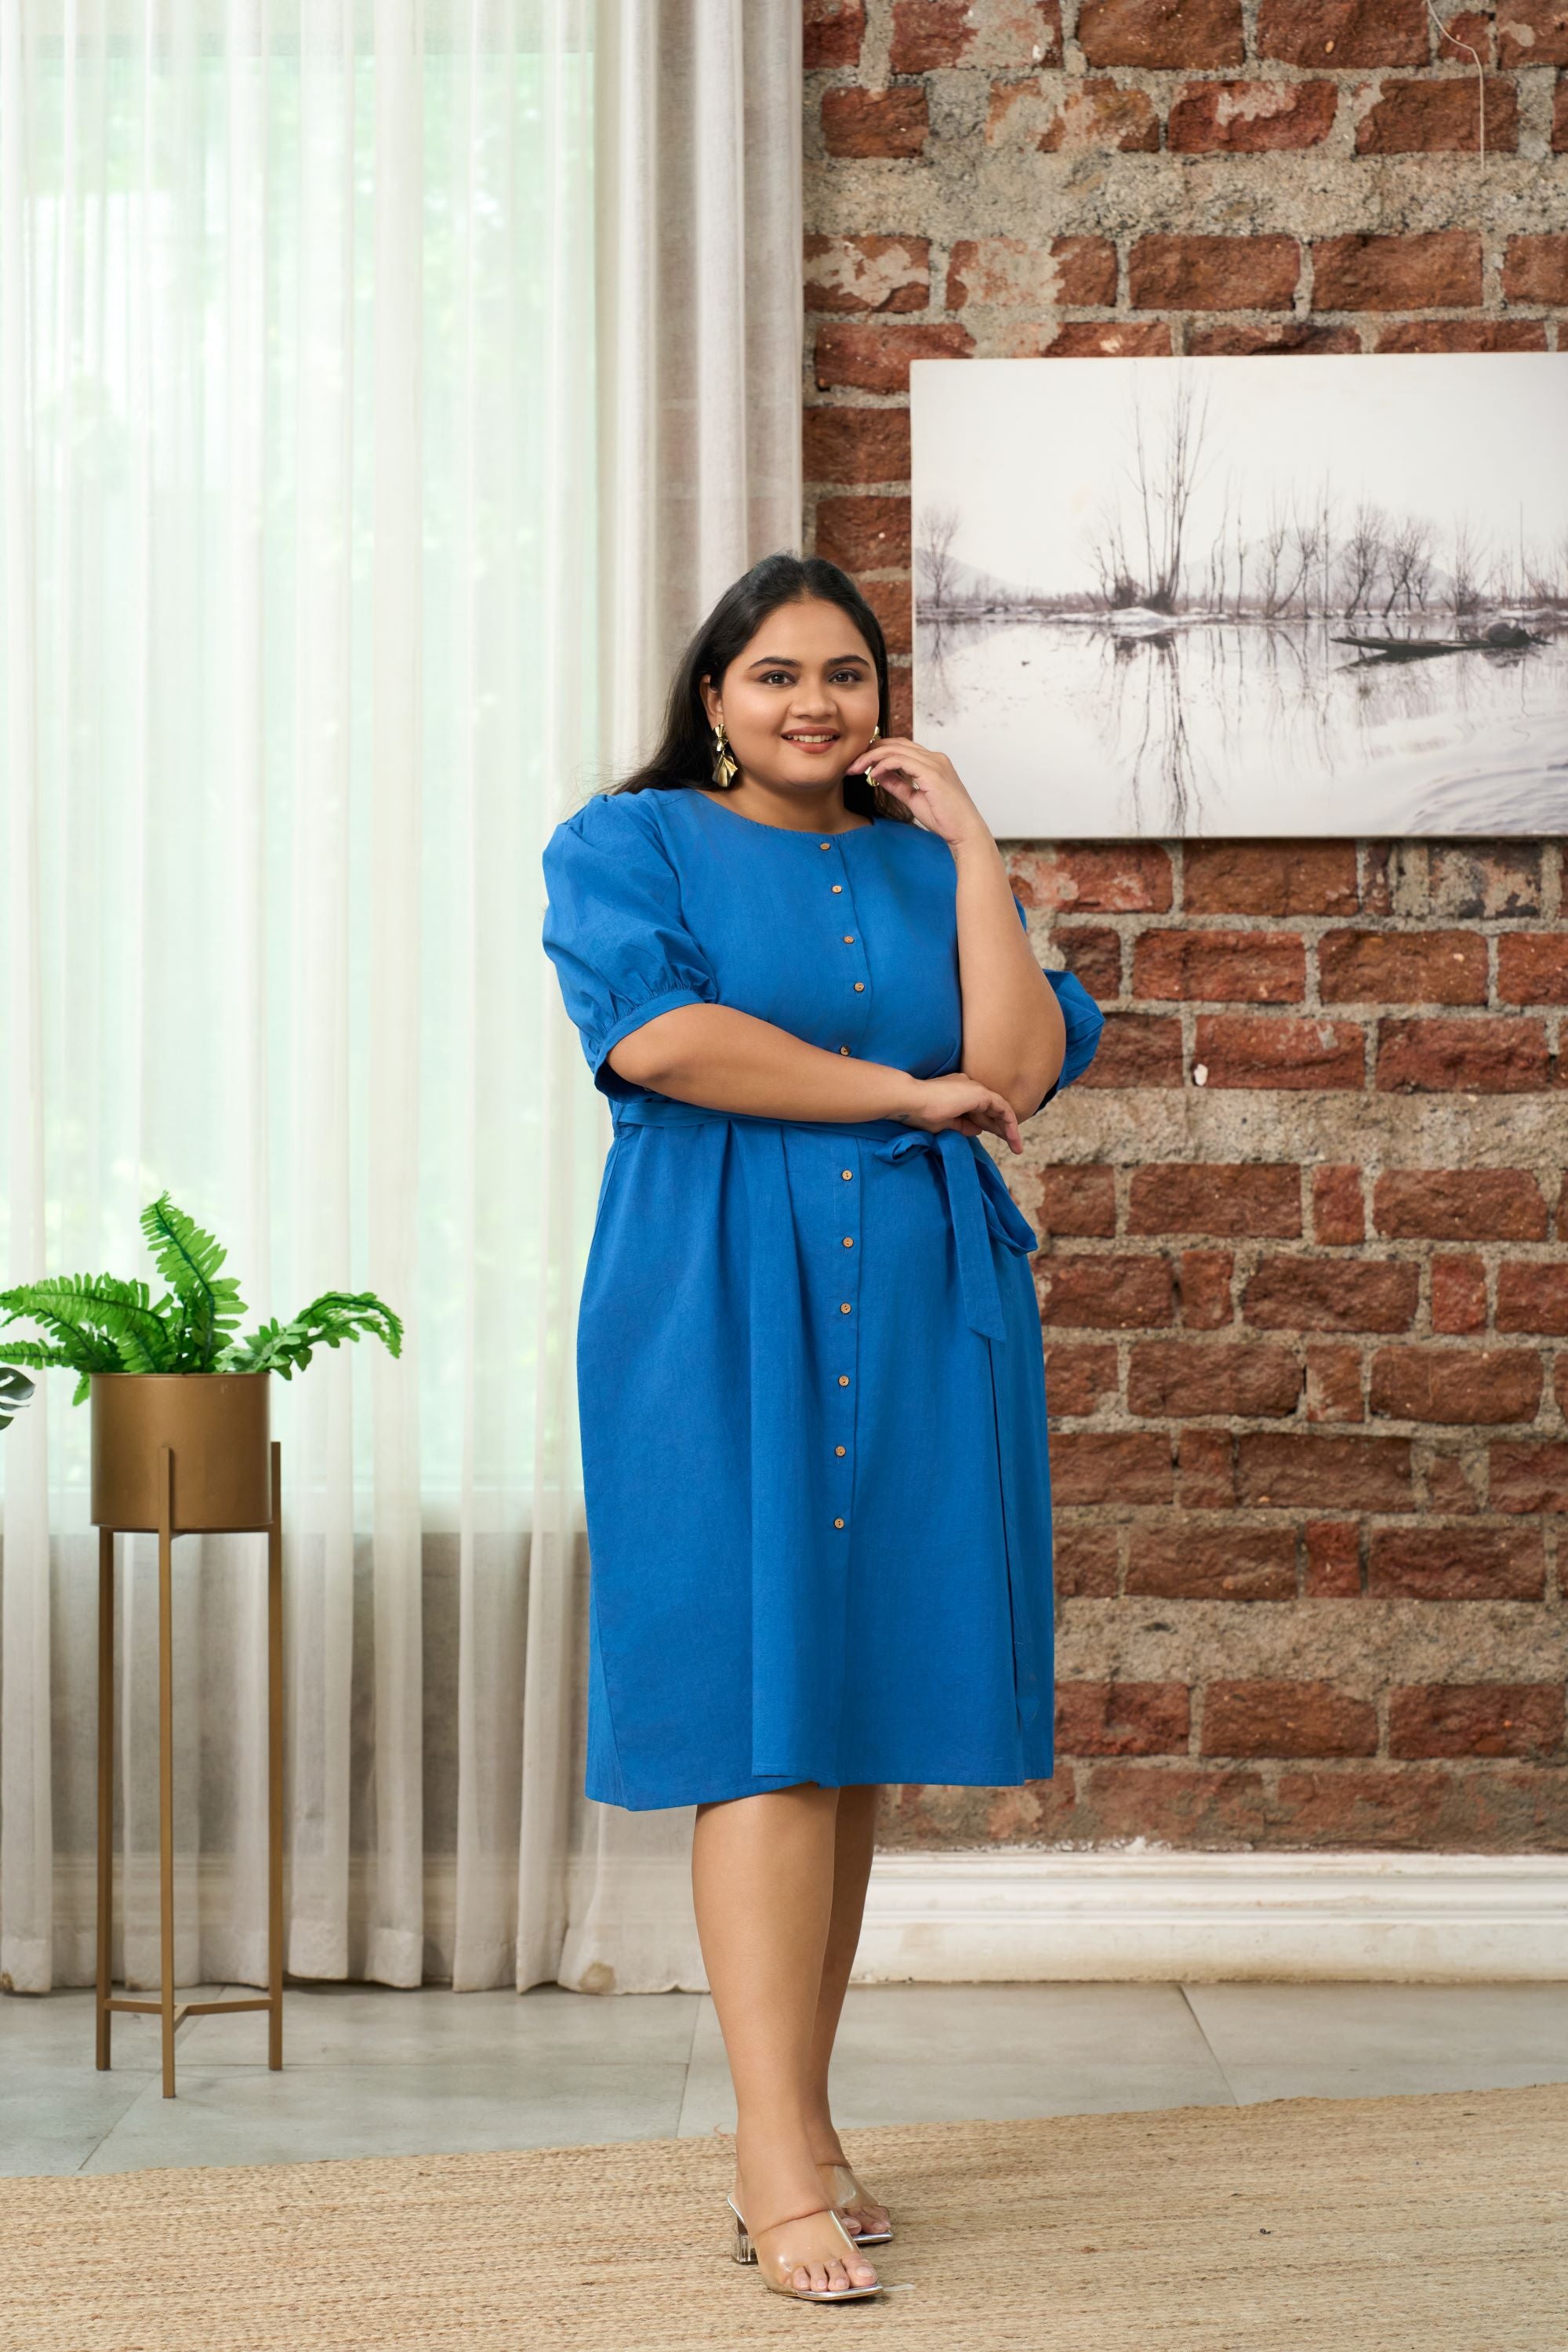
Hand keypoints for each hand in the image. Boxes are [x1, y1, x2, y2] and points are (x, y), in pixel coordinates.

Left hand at [843, 736, 989, 850]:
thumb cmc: (944, 818)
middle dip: (869, 751)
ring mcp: (934, 763)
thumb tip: (877, 774)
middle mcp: (934, 758)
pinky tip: (872, 774)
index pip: (900, 747)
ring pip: (895, 749)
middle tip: (850, 765)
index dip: (877, 751)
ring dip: (871, 757)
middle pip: (895, 743)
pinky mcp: (932, 773)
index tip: (859, 765)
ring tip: (855, 769)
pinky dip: (883, 764)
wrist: (964, 832)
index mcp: (932, 762)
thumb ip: (897, 784)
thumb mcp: (913, 798)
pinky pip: (900, 760)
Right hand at [896, 1073, 1022, 1153]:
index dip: (988, 1126)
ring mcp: (975, 1088)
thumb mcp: (944, 1124)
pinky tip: (1013, 1136)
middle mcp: (969, 1087)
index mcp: (958, 1092)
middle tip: (1013, 1145)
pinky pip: (1002, 1108)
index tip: (995, 1139)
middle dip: (1002, 1128)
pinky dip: (1009, 1122)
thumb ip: (962, 1126)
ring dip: (1009, 1128)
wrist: (910, 1100)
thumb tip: (978, 1130)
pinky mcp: (979, 1093)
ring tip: (1016, 1147)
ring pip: (1000, 1109)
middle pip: (992, 1110)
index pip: (979, 1111)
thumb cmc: (919, 1112)